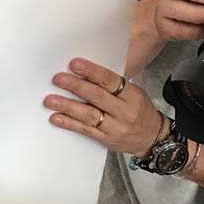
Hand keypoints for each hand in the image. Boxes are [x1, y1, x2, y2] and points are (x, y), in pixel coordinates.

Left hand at [44, 58, 162, 156]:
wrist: (151, 137)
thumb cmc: (140, 111)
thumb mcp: (134, 93)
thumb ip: (113, 85)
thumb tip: (86, 73)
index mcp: (131, 96)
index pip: (110, 80)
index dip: (91, 71)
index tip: (75, 64)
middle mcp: (123, 112)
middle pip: (97, 97)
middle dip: (76, 86)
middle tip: (59, 79)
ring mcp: (114, 127)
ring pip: (88, 115)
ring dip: (67, 106)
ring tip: (51, 100)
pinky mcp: (106, 139)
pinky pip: (85, 131)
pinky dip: (69, 123)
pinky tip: (57, 117)